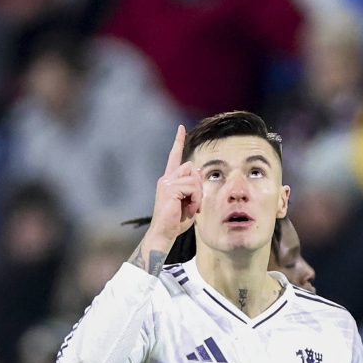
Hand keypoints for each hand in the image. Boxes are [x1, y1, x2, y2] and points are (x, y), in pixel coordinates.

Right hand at [138, 125, 199, 259]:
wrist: (164, 233)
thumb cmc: (176, 222)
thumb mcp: (189, 201)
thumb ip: (194, 187)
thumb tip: (198, 171)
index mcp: (169, 180)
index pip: (174, 157)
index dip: (178, 142)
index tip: (182, 128)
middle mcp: (166, 179)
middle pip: (191, 167)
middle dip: (199, 185)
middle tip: (196, 203)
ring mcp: (167, 183)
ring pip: (193, 178)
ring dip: (198, 194)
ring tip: (192, 207)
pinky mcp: (170, 189)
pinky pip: (192, 188)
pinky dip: (196, 200)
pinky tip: (191, 209)